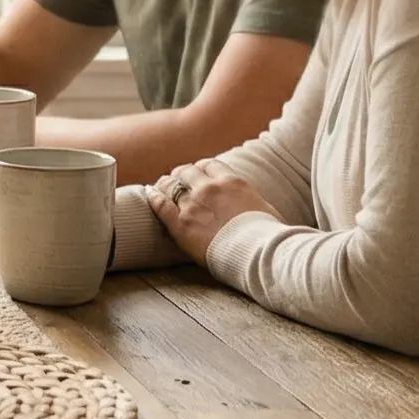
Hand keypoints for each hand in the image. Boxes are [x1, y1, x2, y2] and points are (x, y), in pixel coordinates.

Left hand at [146, 159, 278, 264]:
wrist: (258, 253)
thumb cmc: (268, 236)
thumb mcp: (265, 209)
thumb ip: (251, 201)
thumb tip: (254, 207)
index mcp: (231, 181)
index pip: (208, 165)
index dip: (200, 168)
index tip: (197, 173)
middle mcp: (209, 188)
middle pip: (186, 171)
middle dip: (181, 174)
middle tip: (176, 179)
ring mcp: (193, 205)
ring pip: (170, 185)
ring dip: (165, 184)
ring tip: (160, 185)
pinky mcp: (181, 224)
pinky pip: (161, 204)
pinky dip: (154, 197)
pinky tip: (150, 194)